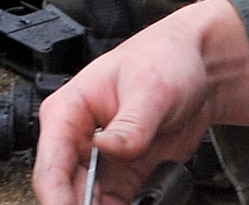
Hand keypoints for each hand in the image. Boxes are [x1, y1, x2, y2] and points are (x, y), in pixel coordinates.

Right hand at [31, 0, 248, 204]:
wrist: (197, 66)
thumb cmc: (163, 59)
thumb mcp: (151, 88)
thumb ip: (131, 125)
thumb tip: (105, 148)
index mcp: (67, 112)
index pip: (51, 167)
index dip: (58, 201)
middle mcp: (78, 141)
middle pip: (67, 194)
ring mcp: (101, 162)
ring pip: (91, 204)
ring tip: (136, 202)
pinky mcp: (124, 177)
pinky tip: (144, 203)